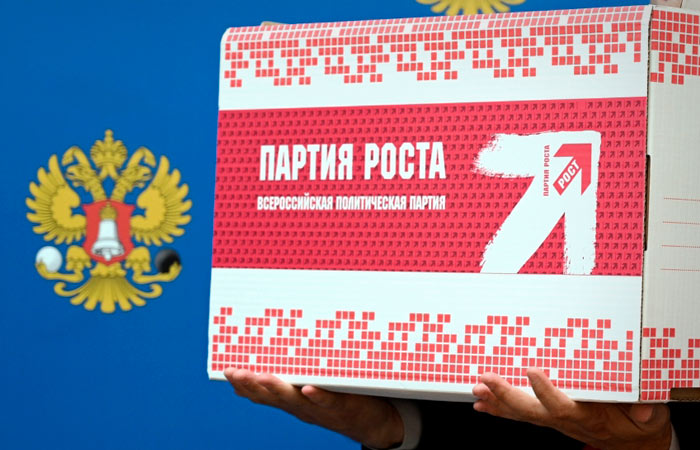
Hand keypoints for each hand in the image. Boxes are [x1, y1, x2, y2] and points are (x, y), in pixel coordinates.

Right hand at [224, 368, 403, 448]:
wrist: (372, 423)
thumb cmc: (340, 397)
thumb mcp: (315, 385)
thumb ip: (300, 370)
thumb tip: (285, 342)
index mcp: (292, 400)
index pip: (262, 394)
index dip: (244, 385)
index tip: (227, 371)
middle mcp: (300, 406)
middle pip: (271, 397)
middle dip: (251, 385)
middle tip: (234, 372)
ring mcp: (319, 408)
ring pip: (293, 399)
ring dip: (277, 389)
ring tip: (262, 376)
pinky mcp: (340, 406)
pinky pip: (327, 401)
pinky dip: (316, 396)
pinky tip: (308, 388)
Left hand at [472, 369, 671, 449]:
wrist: (634, 443)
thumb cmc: (640, 425)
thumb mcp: (652, 419)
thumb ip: (647, 412)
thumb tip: (643, 409)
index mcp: (589, 416)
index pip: (563, 406)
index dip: (546, 391)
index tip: (532, 371)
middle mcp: (566, 421)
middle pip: (531, 410)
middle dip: (505, 395)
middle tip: (485, 381)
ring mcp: (554, 421)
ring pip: (521, 413)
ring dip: (496, 401)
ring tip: (477, 390)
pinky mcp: (549, 418)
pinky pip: (520, 415)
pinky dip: (499, 409)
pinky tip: (482, 403)